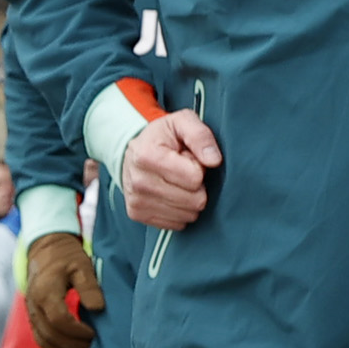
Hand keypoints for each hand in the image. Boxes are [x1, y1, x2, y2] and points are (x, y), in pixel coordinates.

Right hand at [24, 231, 104, 347]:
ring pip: (43, 341)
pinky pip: (40, 339)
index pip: (59, 320)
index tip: (94, 334)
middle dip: (73, 345)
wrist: (46, 251)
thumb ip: (89, 286)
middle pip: (51, 334)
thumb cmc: (67, 257)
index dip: (77, 332)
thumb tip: (97, 308)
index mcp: (46, 292)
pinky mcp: (33, 317)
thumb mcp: (82, 265)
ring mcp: (31, 312)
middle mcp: (34, 305)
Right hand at [125, 112, 220, 230]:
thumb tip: (214, 160)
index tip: (187, 158)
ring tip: (176, 182)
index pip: (194, 178)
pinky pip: (177, 224)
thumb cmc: (164, 137)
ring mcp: (136, 201)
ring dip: (189, 199)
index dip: (198, 167)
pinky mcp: (137, 215)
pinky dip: (180, 211)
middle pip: (194, 200)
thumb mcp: (183, 123)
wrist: (134, 152)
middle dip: (196, 186)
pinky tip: (170, 194)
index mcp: (147, 155)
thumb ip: (201, 136)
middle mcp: (138, 181)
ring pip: (188, 215)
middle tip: (183, 172)